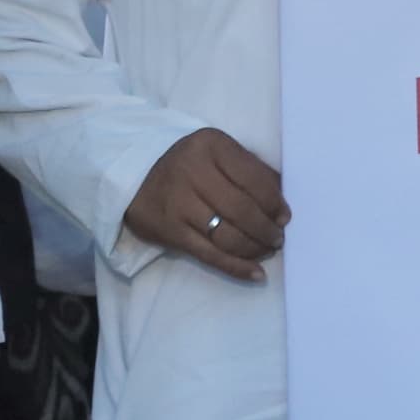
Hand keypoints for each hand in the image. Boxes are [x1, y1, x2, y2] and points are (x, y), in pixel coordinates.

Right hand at [125, 127, 288, 281]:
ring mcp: (178, 203)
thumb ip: (250, 170)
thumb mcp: (217, 153)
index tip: (285, 217)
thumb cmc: (188, 164)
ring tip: (266, 250)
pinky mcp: (169, 231)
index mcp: (211, 145)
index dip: (275, 203)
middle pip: (242, 210)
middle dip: (266, 229)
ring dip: (254, 248)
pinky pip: (209, 255)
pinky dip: (236, 267)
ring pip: (227, 235)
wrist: (134, 176)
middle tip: (277, 238)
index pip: (254, 179)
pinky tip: (256, 273)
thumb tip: (284, 201)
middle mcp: (193, 171)